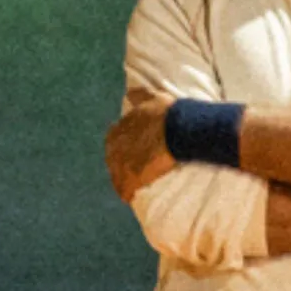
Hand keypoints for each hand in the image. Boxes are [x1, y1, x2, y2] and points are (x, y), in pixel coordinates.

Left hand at [105, 88, 175, 204]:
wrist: (178, 129)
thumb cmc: (167, 113)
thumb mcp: (152, 99)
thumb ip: (139, 96)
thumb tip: (130, 92)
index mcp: (118, 129)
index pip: (113, 141)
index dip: (122, 148)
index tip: (130, 152)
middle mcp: (115, 147)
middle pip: (112, 161)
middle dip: (120, 166)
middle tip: (132, 172)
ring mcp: (121, 164)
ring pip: (116, 177)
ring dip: (122, 182)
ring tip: (131, 188)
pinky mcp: (131, 178)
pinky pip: (124, 190)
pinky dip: (127, 194)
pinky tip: (131, 198)